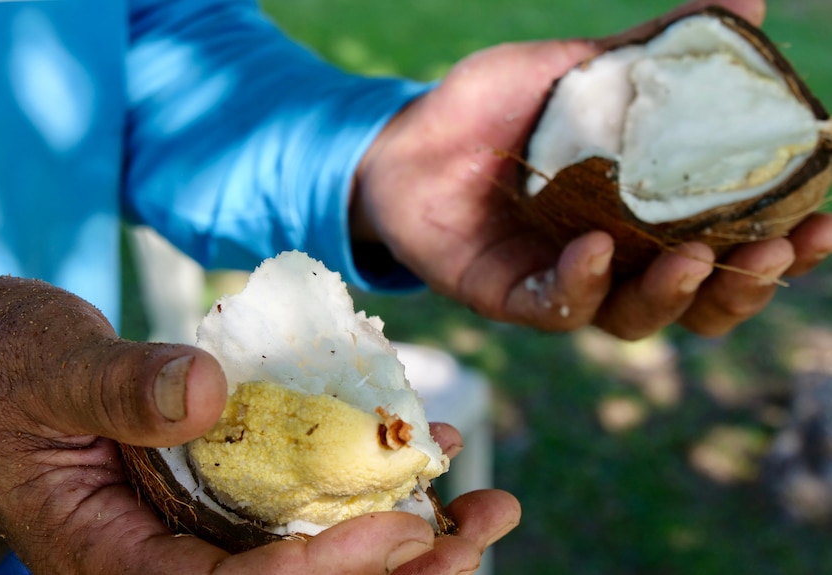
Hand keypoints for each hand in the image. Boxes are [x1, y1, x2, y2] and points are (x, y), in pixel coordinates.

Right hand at [0, 277, 518, 573]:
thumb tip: (209, 393)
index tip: (396, 532)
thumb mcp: (50, 373)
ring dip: (404, 532)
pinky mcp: (227, 480)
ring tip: (484, 508)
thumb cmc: (1, 368)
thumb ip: (120, 389)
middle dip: (390, 572)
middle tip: (476, 539)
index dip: (319, 573)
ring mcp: (202, 519)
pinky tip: (429, 448)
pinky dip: (369, 476)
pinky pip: (306, 492)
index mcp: (112, 555)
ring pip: (313, 545)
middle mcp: (168, 551)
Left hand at [353, 0, 831, 339]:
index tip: (823, 217)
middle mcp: (616, 256)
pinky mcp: (512, 296)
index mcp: (644, 212)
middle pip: (698, 298)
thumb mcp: (577, 68)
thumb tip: (751, 4)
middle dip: (743, 284)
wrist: (405, 139)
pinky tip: (592, 248)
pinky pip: (558, 308)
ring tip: (696, 256)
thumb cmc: (491, 107)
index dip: (784, 240)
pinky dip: (581, 285)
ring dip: (674, 295)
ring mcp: (564, 281)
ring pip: (636, 316)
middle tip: (775, 248)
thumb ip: (656, 51)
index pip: (730, 241)